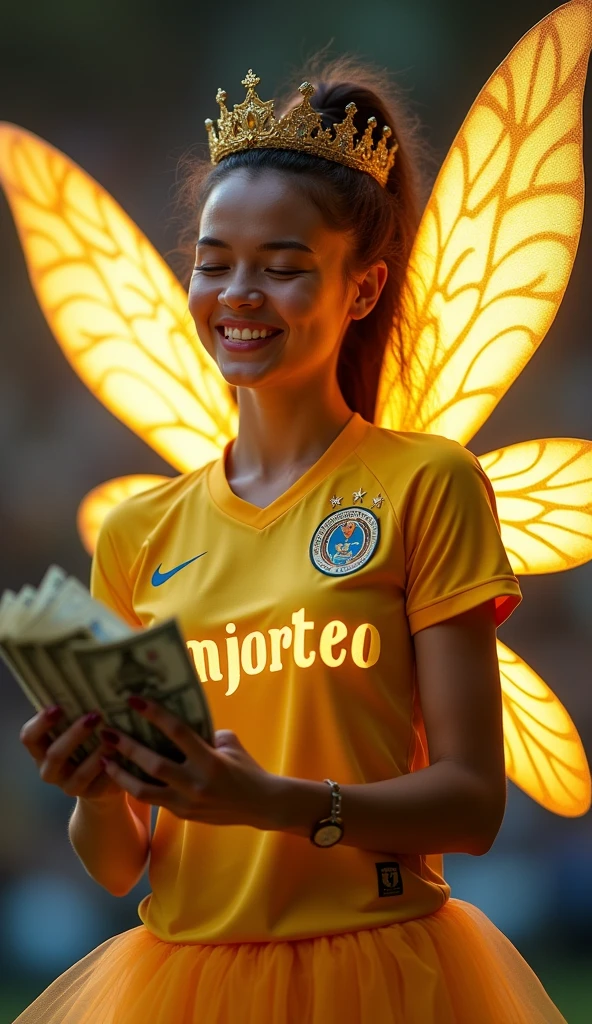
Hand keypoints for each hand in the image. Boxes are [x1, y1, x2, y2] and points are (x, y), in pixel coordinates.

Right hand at [19, 706, 123, 803]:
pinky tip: (122, 755)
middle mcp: (50, 770)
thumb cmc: (85, 745)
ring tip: (112, 737)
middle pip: (55, 755)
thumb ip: (74, 716)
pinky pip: (101, 784)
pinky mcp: (93, 795)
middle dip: (75, 734)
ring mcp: (70, 786)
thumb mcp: (75, 732)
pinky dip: (112, 769)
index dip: (41, 723)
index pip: (29, 737)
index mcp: (40, 751)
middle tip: (94, 715)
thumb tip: (88, 686)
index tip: (57, 707)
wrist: (101, 782)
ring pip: (80, 773)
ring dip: (96, 754)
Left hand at [99, 696, 278, 828]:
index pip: (177, 732)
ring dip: (121, 774)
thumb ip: (203, 733)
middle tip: (106, 731)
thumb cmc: (245, 767)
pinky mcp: (182, 814)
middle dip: (127, 747)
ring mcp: (187, 802)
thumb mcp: (228, 743)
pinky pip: (153, 799)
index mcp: (210, 760)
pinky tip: (122, 774)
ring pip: (144, 790)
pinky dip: (135, 786)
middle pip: (154, 764)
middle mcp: (196, 782)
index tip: (133, 699)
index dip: (154, 714)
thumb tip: (174, 723)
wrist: (260, 805)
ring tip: (103, 759)